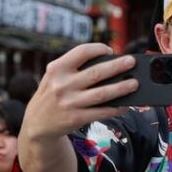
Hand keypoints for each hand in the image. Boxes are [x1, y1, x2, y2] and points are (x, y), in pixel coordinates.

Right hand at [22, 43, 138, 141]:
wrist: (37, 123)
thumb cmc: (53, 94)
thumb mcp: (55, 77)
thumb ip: (75, 69)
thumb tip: (110, 65)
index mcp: (57, 68)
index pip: (81, 52)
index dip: (98, 49)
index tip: (110, 50)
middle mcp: (62, 85)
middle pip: (96, 73)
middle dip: (117, 66)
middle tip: (131, 62)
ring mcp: (69, 102)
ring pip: (102, 94)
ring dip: (121, 88)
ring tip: (134, 83)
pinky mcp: (76, 118)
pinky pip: (101, 112)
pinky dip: (115, 108)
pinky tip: (125, 105)